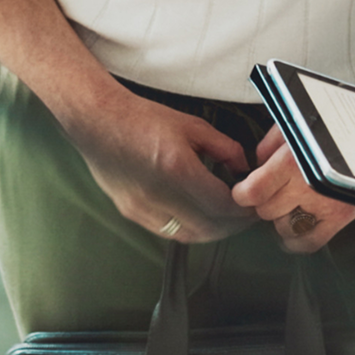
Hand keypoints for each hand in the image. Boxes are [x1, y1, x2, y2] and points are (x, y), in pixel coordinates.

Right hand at [66, 91, 255, 243]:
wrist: (98, 122)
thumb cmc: (142, 118)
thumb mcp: (193, 125)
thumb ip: (225, 148)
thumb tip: (244, 169)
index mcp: (177, 168)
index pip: (222, 205)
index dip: (244, 211)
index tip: (255, 205)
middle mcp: (159, 194)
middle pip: (209, 227)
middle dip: (234, 225)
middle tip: (247, 215)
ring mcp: (142, 207)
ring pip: (190, 235)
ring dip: (213, 231)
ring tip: (226, 218)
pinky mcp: (131, 213)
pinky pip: (169, 232)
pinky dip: (190, 229)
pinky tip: (199, 217)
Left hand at [230, 125, 354, 252]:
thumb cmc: (335, 125)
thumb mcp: (296, 123)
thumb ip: (270, 145)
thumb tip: (256, 162)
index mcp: (292, 162)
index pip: (252, 193)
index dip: (242, 193)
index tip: (243, 191)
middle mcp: (306, 187)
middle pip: (266, 211)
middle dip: (265, 201)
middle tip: (272, 191)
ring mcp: (324, 205)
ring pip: (284, 228)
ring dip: (281, 218)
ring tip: (289, 204)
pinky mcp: (340, 217)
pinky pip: (310, 242)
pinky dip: (297, 240)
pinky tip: (294, 230)